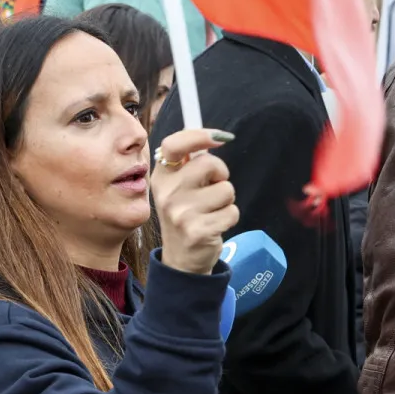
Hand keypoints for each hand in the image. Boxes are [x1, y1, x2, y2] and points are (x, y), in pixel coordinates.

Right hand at [151, 130, 238, 273]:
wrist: (182, 258)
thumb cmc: (186, 215)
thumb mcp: (178, 188)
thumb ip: (190, 163)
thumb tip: (215, 137)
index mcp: (162, 177)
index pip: (173, 145)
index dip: (198, 135)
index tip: (220, 137)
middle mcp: (167, 193)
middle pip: (209, 163)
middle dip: (221, 173)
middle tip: (213, 187)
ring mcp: (181, 213)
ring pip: (226, 189)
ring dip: (226, 200)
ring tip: (211, 211)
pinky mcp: (199, 231)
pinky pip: (232, 211)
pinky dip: (230, 217)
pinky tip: (215, 226)